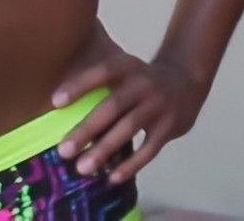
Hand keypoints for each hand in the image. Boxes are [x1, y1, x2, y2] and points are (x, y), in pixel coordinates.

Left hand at [53, 28, 206, 184]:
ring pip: (129, 127)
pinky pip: (150, 148)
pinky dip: (131, 164)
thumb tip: (59, 114)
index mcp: (129, 67)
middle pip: (113, 106)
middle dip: (87, 129)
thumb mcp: (125, 72)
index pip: (103, 72)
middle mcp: (145, 83)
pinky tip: (113, 177)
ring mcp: (159, 104)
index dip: (80, 85)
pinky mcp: (171, 125)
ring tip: (82, 168)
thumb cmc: (141, 81)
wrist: (188, 79)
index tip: (55, 102)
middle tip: (64, 150)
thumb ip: (100, 87)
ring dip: (105, 149)